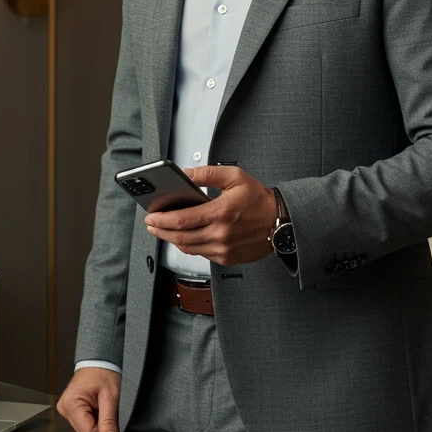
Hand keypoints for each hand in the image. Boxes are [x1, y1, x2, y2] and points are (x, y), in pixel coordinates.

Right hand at [57, 367, 120, 431]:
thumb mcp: (110, 397)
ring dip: (95, 421)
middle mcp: (64, 407)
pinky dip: (92, 418)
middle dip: (98, 425)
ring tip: (99, 405)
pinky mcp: (69, 410)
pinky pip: (82, 423)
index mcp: (71, 403)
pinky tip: (95, 407)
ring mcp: (65, 409)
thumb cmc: (104, 373)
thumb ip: (109, 420)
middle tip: (103, 408)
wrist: (99, 360)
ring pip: (84, 429)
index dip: (102, 429)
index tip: (109, 416)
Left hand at [145, 165, 277, 266]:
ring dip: (172, 239)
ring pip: (188, 248)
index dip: (162, 219)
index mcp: (221, 213)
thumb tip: (187, 174)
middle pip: (180, 237)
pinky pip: (201, 254)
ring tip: (163, 229)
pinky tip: (184, 236)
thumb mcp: (235, 177)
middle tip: (151, 224)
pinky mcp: (226, 258)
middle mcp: (221, 234)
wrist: (281, 222)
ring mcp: (223, 249)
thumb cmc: (260, 200)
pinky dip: (189, 245)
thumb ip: (208, 173)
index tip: (151, 216)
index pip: (182, 220)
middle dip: (161, 230)